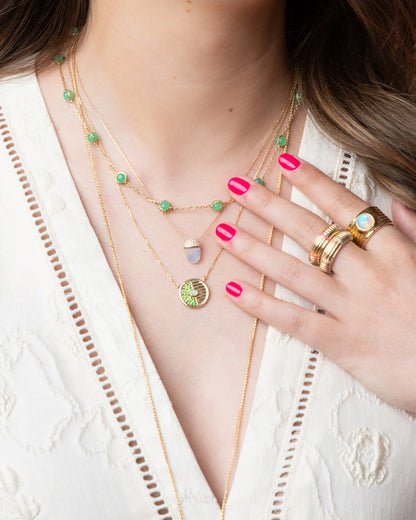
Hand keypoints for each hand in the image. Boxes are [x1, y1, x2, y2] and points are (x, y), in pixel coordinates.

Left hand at [215, 154, 415, 412]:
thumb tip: (393, 202)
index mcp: (394, 252)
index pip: (346, 206)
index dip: (313, 182)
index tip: (284, 161)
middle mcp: (368, 274)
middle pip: (310, 231)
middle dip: (271, 205)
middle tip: (237, 186)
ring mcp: (352, 308)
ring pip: (294, 272)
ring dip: (255, 250)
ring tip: (223, 232)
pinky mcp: (341, 343)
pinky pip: (294, 321)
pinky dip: (262, 306)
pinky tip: (233, 290)